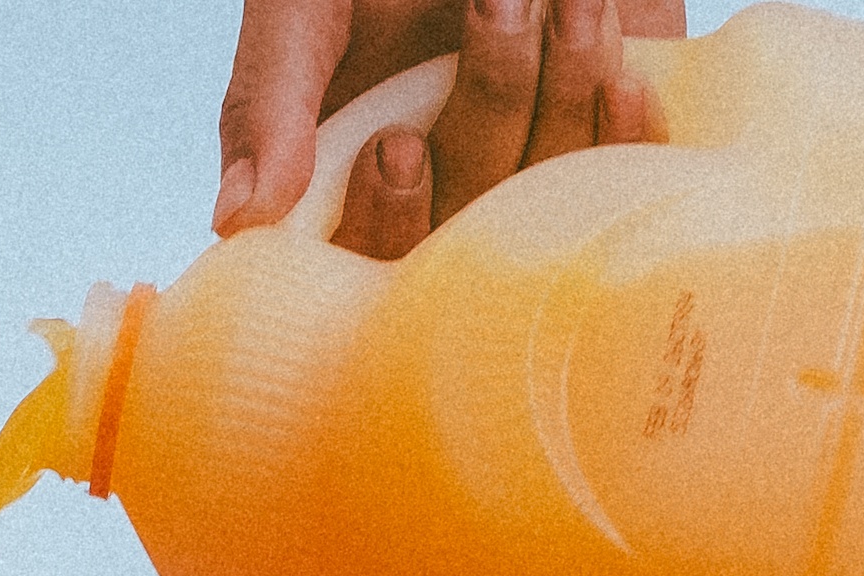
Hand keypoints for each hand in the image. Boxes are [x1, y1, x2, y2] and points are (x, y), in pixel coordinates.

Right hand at [216, 0, 679, 258]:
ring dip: (564, 86)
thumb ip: (266, 103)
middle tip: (500, 2)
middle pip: (475, 224)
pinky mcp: (606, 144)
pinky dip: (629, 131)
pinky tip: (624, 75)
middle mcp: (446, 194)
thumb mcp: (301, 7)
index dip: (392, 224)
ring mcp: (528, 172)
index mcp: (359, 184)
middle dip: (491, 105)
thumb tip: (235, 221)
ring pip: (552, 189)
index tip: (397, 144)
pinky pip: (623, 178)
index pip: (373, 262)